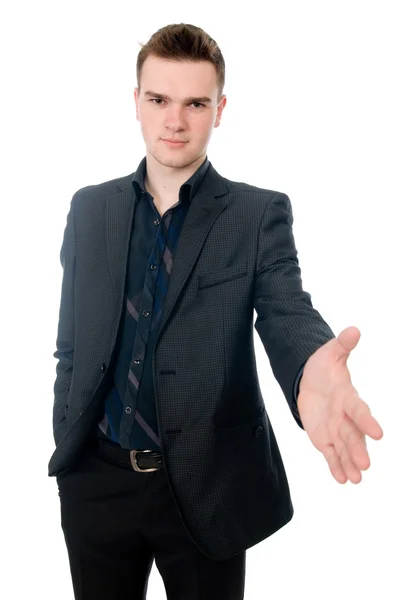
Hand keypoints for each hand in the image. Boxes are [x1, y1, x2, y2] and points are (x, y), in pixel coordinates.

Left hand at [297, 326, 382, 483]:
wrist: (311, 380)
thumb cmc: (324, 367)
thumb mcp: (330, 353)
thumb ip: (342, 345)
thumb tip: (354, 329)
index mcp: (348, 397)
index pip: (359, 410)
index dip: (367, 422)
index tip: (379, 434)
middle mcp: (344, 417)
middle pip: (353, 435)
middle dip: (358, 450)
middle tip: (365, 466)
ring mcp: (335, 429)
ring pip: (344, 448)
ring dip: (349, 463)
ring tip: (356, 480)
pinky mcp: (324, 438)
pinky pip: (331, 454)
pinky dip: (336, 466)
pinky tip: (342, 480)